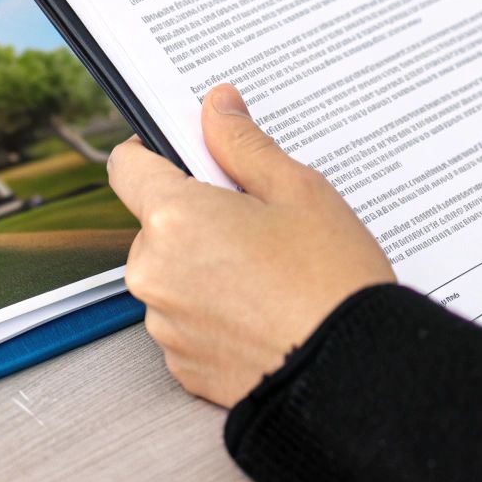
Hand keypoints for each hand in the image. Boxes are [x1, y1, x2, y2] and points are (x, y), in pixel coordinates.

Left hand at [107, 84, 393, 406]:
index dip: (153, 152)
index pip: (127, 167)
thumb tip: (216, 106)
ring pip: (172, 275)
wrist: (354, 374)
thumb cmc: (331, 281)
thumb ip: (243, 143)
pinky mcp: (184, 366)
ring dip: (204, 267)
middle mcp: (155, 274)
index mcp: (174, 219)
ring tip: (267, 273)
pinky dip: (214, 313)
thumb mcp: (297, 190)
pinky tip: (262, 310)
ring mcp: (166, 325)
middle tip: (254, 221)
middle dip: (194, 217)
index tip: (183, 151)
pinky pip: (186, 322)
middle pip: (154, 226)